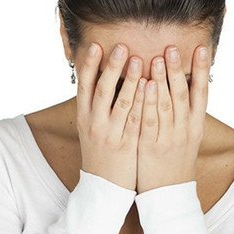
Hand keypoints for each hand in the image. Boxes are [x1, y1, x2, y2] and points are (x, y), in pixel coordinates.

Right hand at [76, 42, 146, 190]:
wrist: (104, 188)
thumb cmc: (100, 152)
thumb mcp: (91, 127)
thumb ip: (96, 104)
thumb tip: (103, 75)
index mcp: (84, 117)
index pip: (83, 86)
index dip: (88, 65)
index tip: (95, 45)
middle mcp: (94, 124)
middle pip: (101, 91)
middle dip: (111, 67)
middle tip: (121, 46)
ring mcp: (110, 135)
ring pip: (120, 104)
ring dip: (130, 80)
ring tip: (138, 60)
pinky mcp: (126, 145)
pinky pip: (136, 121)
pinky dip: (142, 104)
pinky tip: (150, 89)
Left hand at [137, 44, 211, 193]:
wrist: (169, 194)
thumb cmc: (175, 160)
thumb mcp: (188, 136)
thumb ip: (186, 111)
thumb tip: (186, 82)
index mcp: (196, 125)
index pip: (202, 92)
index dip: (202, 70)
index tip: (202, 48)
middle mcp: (186, 129)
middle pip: (183, 94)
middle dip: (177, 70)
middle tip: (172, 48)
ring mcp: (169, 138)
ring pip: (167, 104)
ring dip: (161, 80)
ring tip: (157, 58)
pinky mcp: (151, 146)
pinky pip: (149, 120)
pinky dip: (148, 102)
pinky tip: (144, 85)